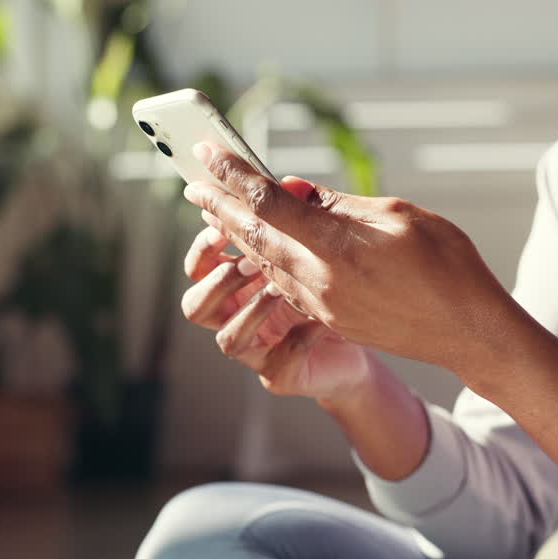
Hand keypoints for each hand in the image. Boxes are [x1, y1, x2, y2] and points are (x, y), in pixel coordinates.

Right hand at [180, 204, 371, 402]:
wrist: (362, 342)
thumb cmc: (332, 290)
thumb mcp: (314, 251)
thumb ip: (294, 222)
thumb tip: (285, 183)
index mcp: (236, 284)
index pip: (200, 265)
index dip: (204, 245)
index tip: (219, 221)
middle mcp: (237, 317)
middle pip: (195, 306)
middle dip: (220, 281)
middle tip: (250, 263)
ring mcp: (256, 350)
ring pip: (226, 339)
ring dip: (252, 311)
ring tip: (279, 291)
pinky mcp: (281, 375)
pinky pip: (276, 363)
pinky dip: (298, 339)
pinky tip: (321, 323)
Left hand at [183, 141, 522, 376]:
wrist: (468, 331)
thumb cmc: (447, 266)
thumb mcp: (399, 215)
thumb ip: (340, 205)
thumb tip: (296, 191)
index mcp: (337, 247)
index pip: (268, 202)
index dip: (234, 174)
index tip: (209, 153)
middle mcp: (320, 280)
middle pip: (254, 235)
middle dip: (220, 206)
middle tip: (195, 182)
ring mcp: (323, 305)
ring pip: (265, 262)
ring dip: (237, 234)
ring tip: (216, 210)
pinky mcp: (331, 319)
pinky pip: (285, 284)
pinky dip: (265, 259)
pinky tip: (259, 246)